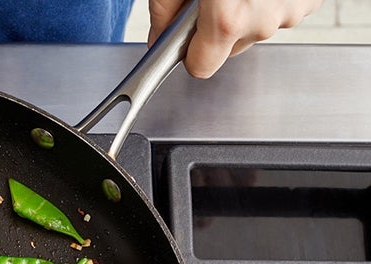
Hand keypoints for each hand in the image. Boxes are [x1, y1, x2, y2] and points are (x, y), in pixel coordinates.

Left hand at [148, 0, 322, 77]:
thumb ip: (164, 11)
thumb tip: (159, 38)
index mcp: (227, 19)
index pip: (202, 67)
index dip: (190, 51)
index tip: (187, 37)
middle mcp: (263, 20)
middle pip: (230, 47)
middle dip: (219, 27)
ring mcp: (292, 9)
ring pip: (258, 26)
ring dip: (247, 9)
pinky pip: (282, 8)